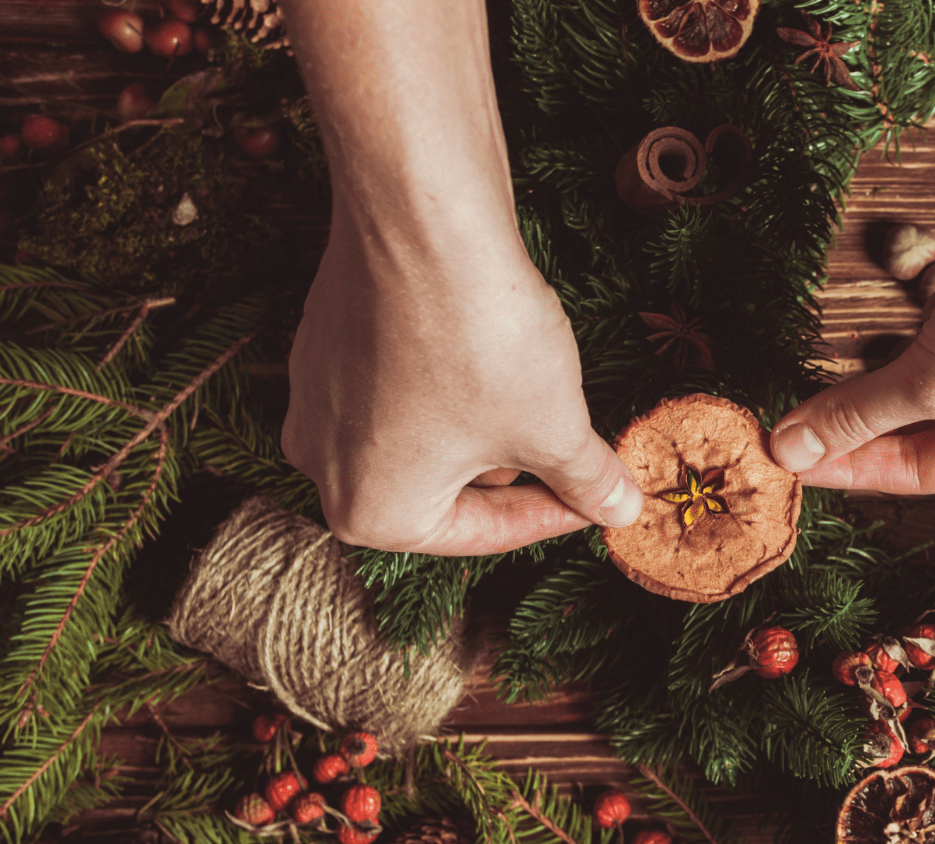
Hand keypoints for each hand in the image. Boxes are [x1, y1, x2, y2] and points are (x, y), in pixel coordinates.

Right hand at [280, 0, 640, 554]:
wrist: (425, 219)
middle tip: (580, 455)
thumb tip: (619, 510)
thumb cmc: (480, 341)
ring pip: (424, 434)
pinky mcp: (326, 338)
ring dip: (488, 426)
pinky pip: (399, 383)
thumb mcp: (554, 429)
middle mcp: (321, 462)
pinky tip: (499, 353)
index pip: (480, 533)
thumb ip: (586, 481)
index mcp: (368, 511)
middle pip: (445, 488)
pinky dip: (451, 381)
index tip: (599, 501)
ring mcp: (315, 396)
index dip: (553, 516)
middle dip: (518, 471)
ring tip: (546, 401)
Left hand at [769, 0, 934, 493]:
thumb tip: (792, 450)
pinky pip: (928, 325)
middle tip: (786, 428)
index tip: (791, 462)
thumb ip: (860, 414)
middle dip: (856, 425)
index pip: (925, 473)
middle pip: (921, 428)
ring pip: (920, 375)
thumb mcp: (934, 380)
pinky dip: (893, 330)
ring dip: (868, 378)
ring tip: (806, 386)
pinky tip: (851, 334)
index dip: (854, 468)